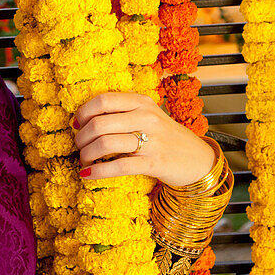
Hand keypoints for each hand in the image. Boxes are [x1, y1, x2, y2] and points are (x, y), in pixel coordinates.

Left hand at [72, 92, 215, 186]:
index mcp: (141, 102)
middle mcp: (146, 117)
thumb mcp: (147, 115)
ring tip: (84, 160)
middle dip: (81, 138)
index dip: (83, 113)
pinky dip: (97, 171)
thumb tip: (83, 119)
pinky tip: (87, 174)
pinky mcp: (154, 163)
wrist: (197, 159)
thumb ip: (122, 112)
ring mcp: (152, 140)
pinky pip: (118, 166)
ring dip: (86, 154)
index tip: (76, 124)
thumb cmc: (164, 137)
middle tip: (79, 146)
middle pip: (99, 124)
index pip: (102, 101)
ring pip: (105, 144)